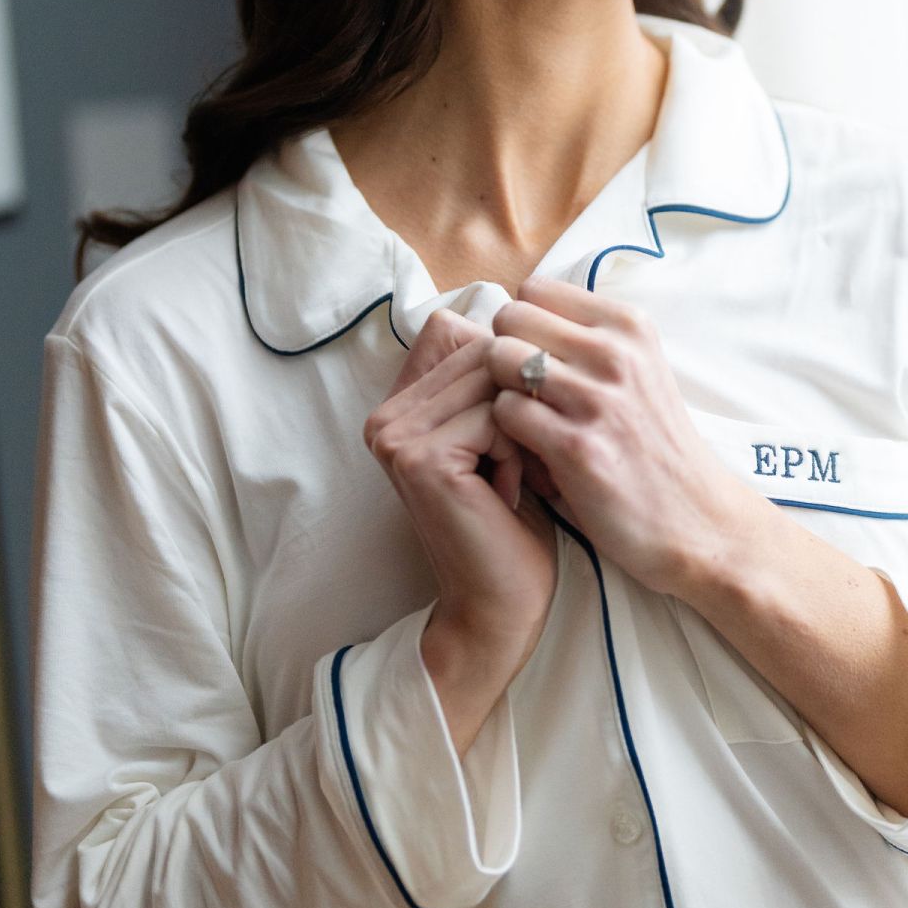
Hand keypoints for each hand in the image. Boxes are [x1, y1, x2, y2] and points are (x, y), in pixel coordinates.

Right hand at [364, 311, 558, 744]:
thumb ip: (488, 376)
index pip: (460, 331)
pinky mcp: (418, 457)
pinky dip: (518, 453)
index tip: (511, 435)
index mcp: (398, 404)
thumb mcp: (500, 434)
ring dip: (522, 427)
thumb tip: (507, 304)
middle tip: (518, 464)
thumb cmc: (514, 519)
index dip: (504, 372)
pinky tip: (506, 496)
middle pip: (480, 350)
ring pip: (492, 378)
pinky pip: (496, 416)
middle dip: (519, 400)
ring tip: (512, 479)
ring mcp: (394, 435)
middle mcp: (384, 416)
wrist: (501, 603)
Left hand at [484, 279, 759, 600]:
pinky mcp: (575, 447)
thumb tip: (519, 310)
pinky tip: (530, 454)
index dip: (523, 326)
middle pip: (510, 317)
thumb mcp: (641, 370)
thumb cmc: (655, 446)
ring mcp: (596, 399)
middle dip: (504, 353)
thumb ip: (588, 338)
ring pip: (499, 359)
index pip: (534, 289)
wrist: (696, 521)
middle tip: (520, 394)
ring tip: (524, 422)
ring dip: (501, 392)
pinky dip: (506, 434)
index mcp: (629, 326)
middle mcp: (616, 353)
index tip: (535, 361)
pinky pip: (503, 412)